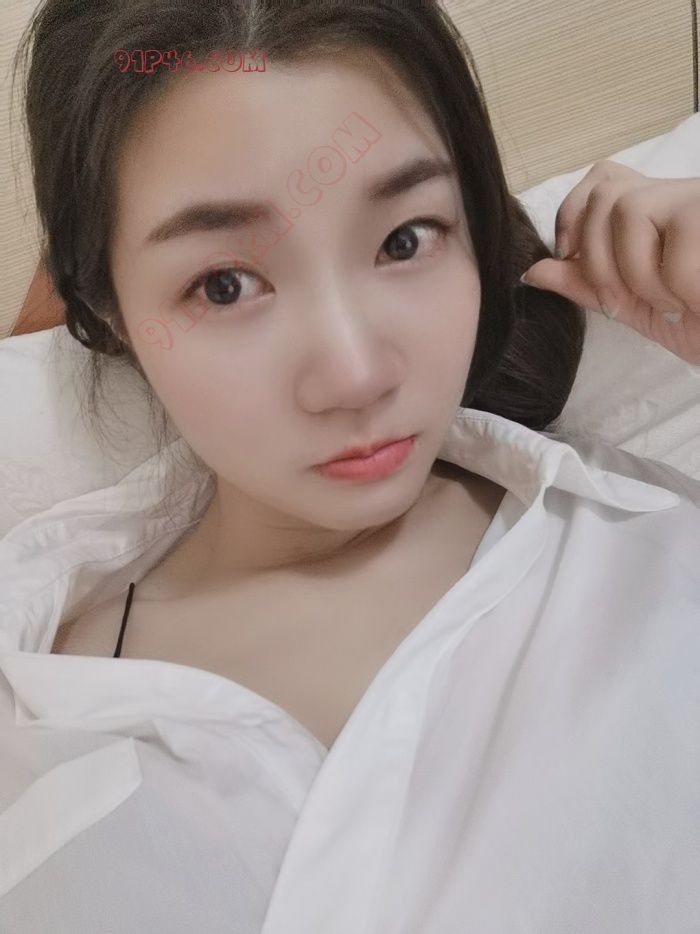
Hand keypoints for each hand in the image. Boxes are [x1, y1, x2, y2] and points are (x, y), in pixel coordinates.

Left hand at [520, 160, 699, 364]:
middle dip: (597, 258)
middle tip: (625, 299)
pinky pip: (680, 242)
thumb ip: (588, 286)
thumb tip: (531, 270)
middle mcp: (682, 196)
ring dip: (639, 274)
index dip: (573, 212)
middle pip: (606, 193)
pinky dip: (680, 286)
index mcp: (658, 214)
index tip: (569, 256)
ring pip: (632, 209)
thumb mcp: (639, 308)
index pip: (602, 178)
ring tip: (674, 301)